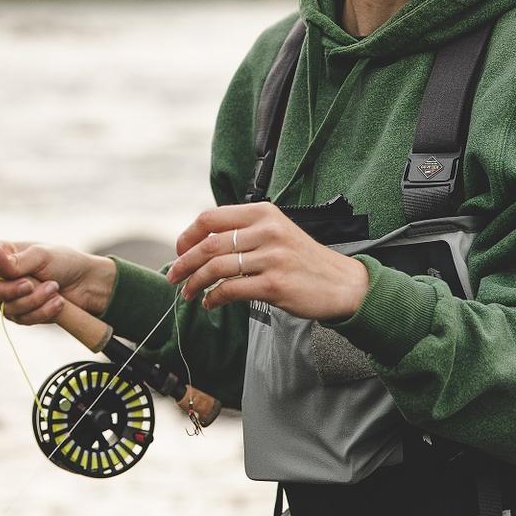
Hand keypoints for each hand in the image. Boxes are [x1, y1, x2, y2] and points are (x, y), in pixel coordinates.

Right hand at [0, 241, 116, 325]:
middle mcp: (1, 276)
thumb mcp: (42, 256)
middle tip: (31, 284)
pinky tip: (58, 303)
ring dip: (33, 301)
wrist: (88, 284)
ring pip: (7, 308)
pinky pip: (24, 319)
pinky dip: (42, 311)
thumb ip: (17, 260)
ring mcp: (11, 296)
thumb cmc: (65, 261)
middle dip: (8, 291)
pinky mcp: (24, 313)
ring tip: (54, 289)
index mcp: (0, 254)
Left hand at [166, 202, 368, 320]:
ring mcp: (271, 257)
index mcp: (264, 213)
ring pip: (216, 268)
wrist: (342, 283)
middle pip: (209, 244)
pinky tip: (210, 303)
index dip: (188, 236)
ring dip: (195, 283)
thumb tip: (201, 243)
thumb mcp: (276, 232)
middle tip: (174, 276)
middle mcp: (267, 231)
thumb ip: (244, 232)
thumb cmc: (304, 260)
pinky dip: (213, 298)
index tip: (180, 252)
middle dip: (184, 263)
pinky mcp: (274, 284)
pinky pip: (231, 290)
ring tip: (188, 293)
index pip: (211, 218)